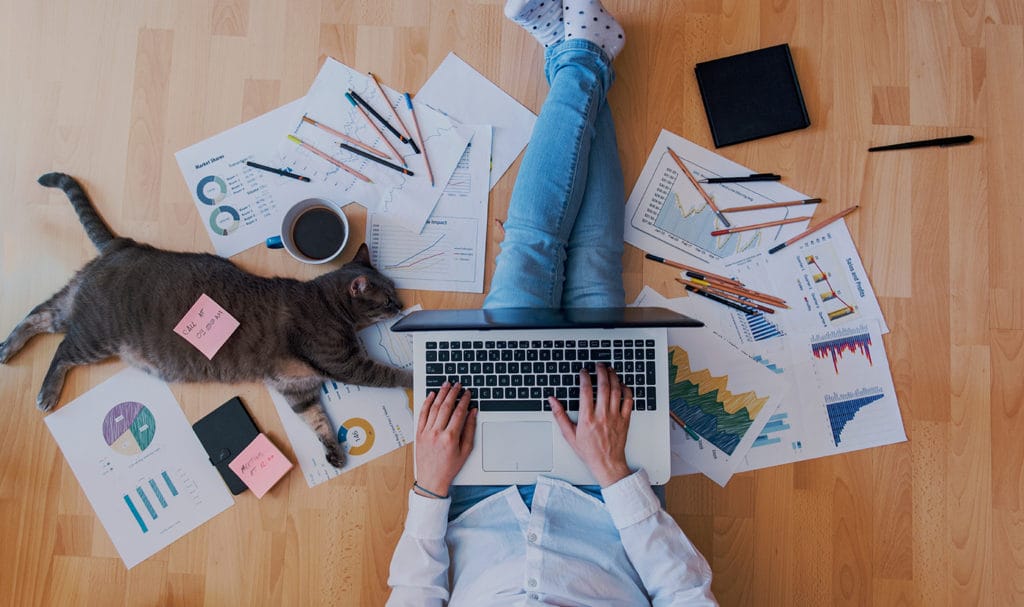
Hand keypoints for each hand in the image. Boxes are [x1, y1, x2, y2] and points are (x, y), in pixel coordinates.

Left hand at [415, 382, 476, 497]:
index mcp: (450, 437)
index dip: (464, 400)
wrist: (432, 480)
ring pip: (433, 408)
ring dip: (440, 394)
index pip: (459, 412)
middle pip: (445, 407)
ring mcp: (426, 433)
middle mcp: (437, 433)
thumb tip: (472, 413)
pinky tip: (431, 395)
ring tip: (446, 385)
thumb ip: (470, 429)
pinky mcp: (419, 433)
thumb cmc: (450, 467)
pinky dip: (427, 403)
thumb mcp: (465, 450)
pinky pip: (422, 414)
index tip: (467, 393)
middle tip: (457, 384)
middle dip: (453, 393)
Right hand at [550, 364, 633, 486]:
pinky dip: (626, 390)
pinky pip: (628, 401)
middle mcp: (602, 416)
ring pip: (616, 391)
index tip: (583, 372)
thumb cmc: (589, 451)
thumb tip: (552, 401)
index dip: (584, 378)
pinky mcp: (625, 420)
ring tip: (609, 370)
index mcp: (587, 419)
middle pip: (603, 387)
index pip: (586, 391)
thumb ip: (560, 415)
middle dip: (601, 372)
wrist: (607, 463)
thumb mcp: (569, 434)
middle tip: (598, 365)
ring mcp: (615, 417)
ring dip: (613, 377)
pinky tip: (622, 384)